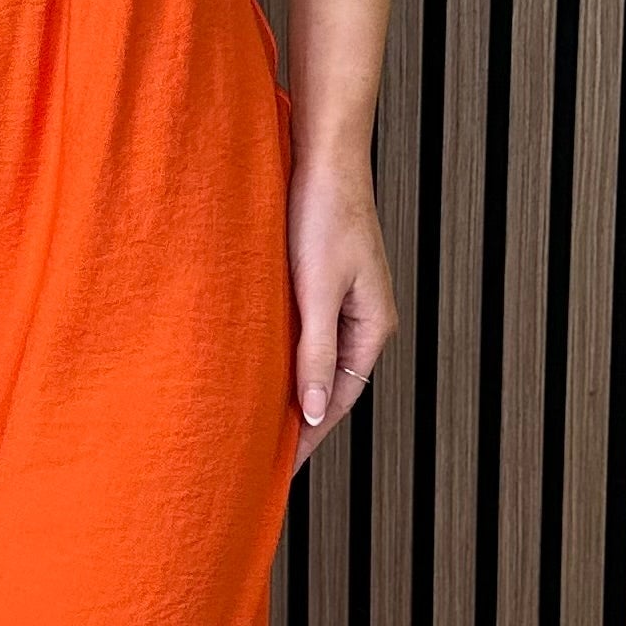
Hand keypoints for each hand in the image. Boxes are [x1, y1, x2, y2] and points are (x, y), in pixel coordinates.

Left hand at [286, 139, 395, 472]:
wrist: (323, 156)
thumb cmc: (324, 216)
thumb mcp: (317, 290)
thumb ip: (314, 352)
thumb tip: (315, 413)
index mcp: (372, 329)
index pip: (339, 400)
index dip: (310, 436)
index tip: (279, 469)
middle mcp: (363, 321)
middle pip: (330, 385)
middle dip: (300, 421)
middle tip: (259, 458)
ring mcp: (344, 302)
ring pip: (315, 360)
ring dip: (289, 389)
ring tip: (253, 424)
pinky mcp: (322, 283)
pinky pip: (304, 334)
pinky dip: (283, 357)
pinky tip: (255, 369)